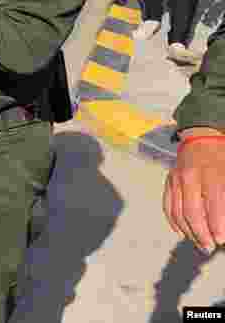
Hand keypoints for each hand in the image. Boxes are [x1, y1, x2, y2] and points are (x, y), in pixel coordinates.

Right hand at [164, 129, 224, 253]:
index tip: (221, 240)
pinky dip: (173, 222)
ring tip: (199, 244)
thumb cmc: (223, 159)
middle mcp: (192, 176)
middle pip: (193, 212)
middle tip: (209, 248)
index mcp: (213, 174)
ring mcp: (177, 178)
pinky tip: (182, 233)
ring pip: (178, 211)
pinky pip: (168, 205)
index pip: (214, 205)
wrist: (203, 139)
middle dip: (201, 234)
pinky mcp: (169, 181)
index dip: (217, 226)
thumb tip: (224, 224)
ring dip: (188, 232)